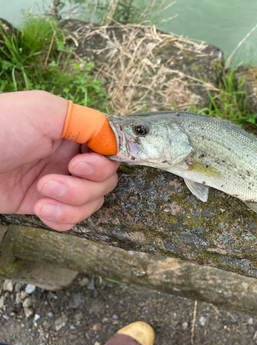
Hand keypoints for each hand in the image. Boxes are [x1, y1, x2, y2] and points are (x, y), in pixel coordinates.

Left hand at [0, 91, 119, 230]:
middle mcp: (68, 157)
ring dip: (70, 203)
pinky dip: (60, 218)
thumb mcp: (44, 111)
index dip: (103, 164)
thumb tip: (116, 142)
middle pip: (106, 181)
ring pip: (91, 203)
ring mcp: (57, 182)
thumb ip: (89, 122)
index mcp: (73, 132)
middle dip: (84, 187)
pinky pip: (70, 220)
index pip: (111, 152)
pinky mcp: (42, 204)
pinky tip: (40, 208)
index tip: (80, 164)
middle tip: (53, 180)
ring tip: (41, 194)